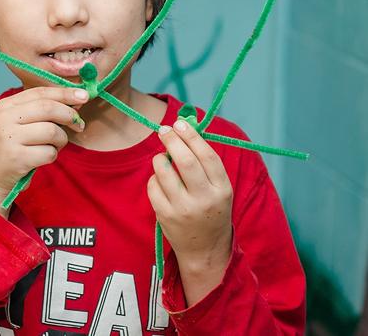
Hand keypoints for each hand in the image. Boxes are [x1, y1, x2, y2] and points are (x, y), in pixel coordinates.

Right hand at [0, 86, 88, 217]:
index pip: (40, 93)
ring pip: (52, 131)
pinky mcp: (16, 158)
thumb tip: (77, 99)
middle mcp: (4, 118)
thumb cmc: (12, 147)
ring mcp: (9, 138)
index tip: (85, 95)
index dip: (65, 93)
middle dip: (70, 115)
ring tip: (55, 145)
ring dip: (61, 140)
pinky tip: (43, 157)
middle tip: (79, 125)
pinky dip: (53, 155)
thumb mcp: (18, 122)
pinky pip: (49, 152)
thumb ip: (42, 110)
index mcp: (6, 105)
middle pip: (49, 108)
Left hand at [147, 119, 232, 303]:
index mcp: (222, 189)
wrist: (205, 250)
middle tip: (164, 130)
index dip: (192, 136)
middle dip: (172, 140)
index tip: (180, 124)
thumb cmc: (211, 209)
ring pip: (164, 172)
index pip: (207, 156)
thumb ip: (205, 162)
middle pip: (186, 161)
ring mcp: (184, 209)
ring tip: (162, 158)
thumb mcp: (218, 188)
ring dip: (160, 158)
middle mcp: (204, 199)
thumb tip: (185, 127)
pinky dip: (154, 178)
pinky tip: (160, 180)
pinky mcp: (165, 216)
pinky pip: (153, 187)